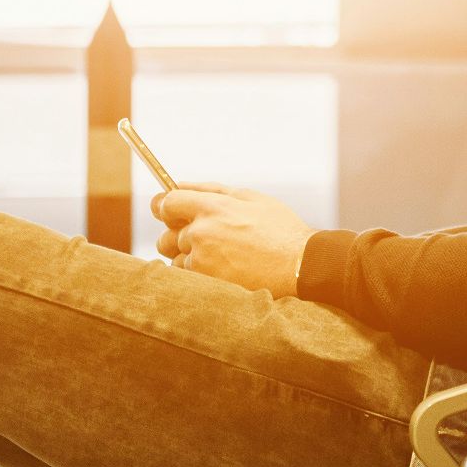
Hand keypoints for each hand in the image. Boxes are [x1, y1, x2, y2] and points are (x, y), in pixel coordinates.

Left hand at [151, 182, 313, 296]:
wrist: (300, 266)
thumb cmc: (279, 229)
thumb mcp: (250, 198)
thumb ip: (210, 189)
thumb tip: (177, 183)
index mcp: (212, 207)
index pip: (166, 204)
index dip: (166, 208)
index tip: (173, 214)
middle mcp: (201, 233)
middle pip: (166, 235)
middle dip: (179, 237)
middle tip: (206, 240)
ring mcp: (201, 261)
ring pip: (176, 259)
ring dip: (189, 258)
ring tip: (220, 257)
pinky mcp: (205, 283)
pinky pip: (187, 278)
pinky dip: (198, 275)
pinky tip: (223, 271)